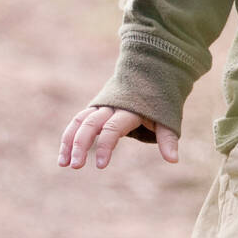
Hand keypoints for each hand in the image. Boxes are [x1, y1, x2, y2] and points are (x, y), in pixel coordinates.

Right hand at [58, 106, 178, 169]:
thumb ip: (167, 138)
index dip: (105, 146)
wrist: (151, 72)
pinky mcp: (95, 107)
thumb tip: (173, 160)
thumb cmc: (160, 99)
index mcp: (129, 109)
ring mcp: (101, 105)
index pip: (112, 128)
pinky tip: (64, 156)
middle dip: (81, 144)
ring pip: (79, 121)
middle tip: (76, 166)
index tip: (100, 165)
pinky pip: (78, 121)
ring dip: (69, 141)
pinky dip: (69, 136)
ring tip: (63, 164)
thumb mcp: (167, 117)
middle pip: (90, 124)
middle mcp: (111, 106)